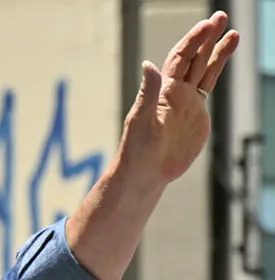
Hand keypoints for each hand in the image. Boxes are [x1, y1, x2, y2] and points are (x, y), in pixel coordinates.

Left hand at [117, 11, 238, 186]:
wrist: (146, 173)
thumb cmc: (137, 149)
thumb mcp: (141, 119)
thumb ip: (148, 92)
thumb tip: (148, 64)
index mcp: (163, 91)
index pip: (181, 58)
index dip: (194, 41)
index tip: (208, 26)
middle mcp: (175, 93)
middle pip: (195, 58)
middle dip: (207, 38)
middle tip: (222, 17)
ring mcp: (187, 103)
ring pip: (205, 70)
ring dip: (217, 52)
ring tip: (232, 34)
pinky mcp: (197, 116)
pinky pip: (208, 89)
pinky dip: (216, 72)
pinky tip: (222, 59)